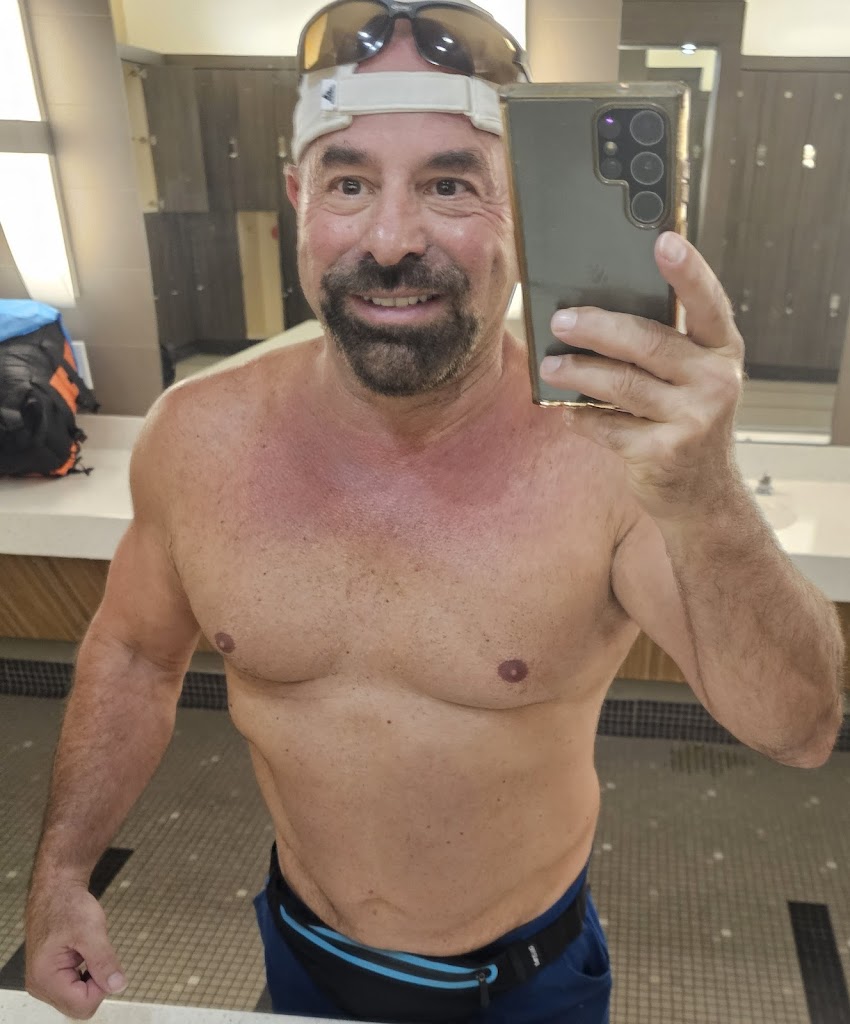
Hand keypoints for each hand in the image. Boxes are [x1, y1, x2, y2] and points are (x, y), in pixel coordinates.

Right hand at [26, 881, 126, 1019]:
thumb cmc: (68, 905)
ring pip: (78, 999)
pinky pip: (74, 989)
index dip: (102, 985)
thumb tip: (118, 985)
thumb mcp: (92, 930)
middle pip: (80, 1006)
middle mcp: (40, 986)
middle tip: (94, 953)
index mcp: (45, 978)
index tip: (102, 958)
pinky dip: (85, 974)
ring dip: (91, 977)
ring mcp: (43, 983)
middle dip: (95, 982)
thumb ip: (104, 961)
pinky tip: (82, 955)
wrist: (57, 890)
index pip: (83, 1005)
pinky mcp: (50, 977)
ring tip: (85, 952)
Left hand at [539, 232, 745, 521]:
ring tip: (549, 364)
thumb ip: (663, 344)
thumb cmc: (687, 420)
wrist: (702, 495)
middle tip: (560, 320)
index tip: (663, 240)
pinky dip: (581, 417)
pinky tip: (565, 409)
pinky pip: (607, 426)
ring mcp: (692, 419)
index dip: (687, 270)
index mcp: (722, 351)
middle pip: (648, 342)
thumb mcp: (692, 378)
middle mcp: (716, 381)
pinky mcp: (663, 453)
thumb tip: (592, 310)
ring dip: (577, 372)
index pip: (707, 302)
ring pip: (621, 385)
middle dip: (597, 328)